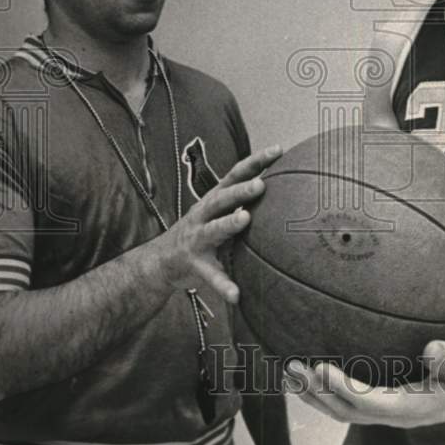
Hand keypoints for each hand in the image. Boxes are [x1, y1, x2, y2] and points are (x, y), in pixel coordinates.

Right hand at [160, 145, 281, 301]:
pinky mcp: (194, 264)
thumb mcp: (219, 212)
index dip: (256, 161)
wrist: (162, 260)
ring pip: (213, 229)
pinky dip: (224, 285)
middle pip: (222, 198)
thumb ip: (243, 201)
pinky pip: (211, 276)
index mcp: (214, 200)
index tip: (278, 150)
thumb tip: (282, 186)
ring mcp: (197, 239)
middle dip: (240, 190)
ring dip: (229, 224)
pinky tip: (236, 295)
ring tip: (245, 219)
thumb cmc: (201, 231)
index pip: (236, 174)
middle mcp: (204, 214)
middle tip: (261, 184)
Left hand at [285, 341, 444, 428]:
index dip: (344, 389)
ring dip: (316, 395)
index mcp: (415, 408)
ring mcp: (392, 412)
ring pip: (346, 411)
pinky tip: (313, 376)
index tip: (321, 367)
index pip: (372, 403)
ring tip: (289, 376)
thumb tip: (432, 350)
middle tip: (292, 369)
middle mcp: (398, 415)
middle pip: (349, 412)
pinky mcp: (390, 404)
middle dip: (318, 393)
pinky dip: (328, 391)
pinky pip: (352, 403)